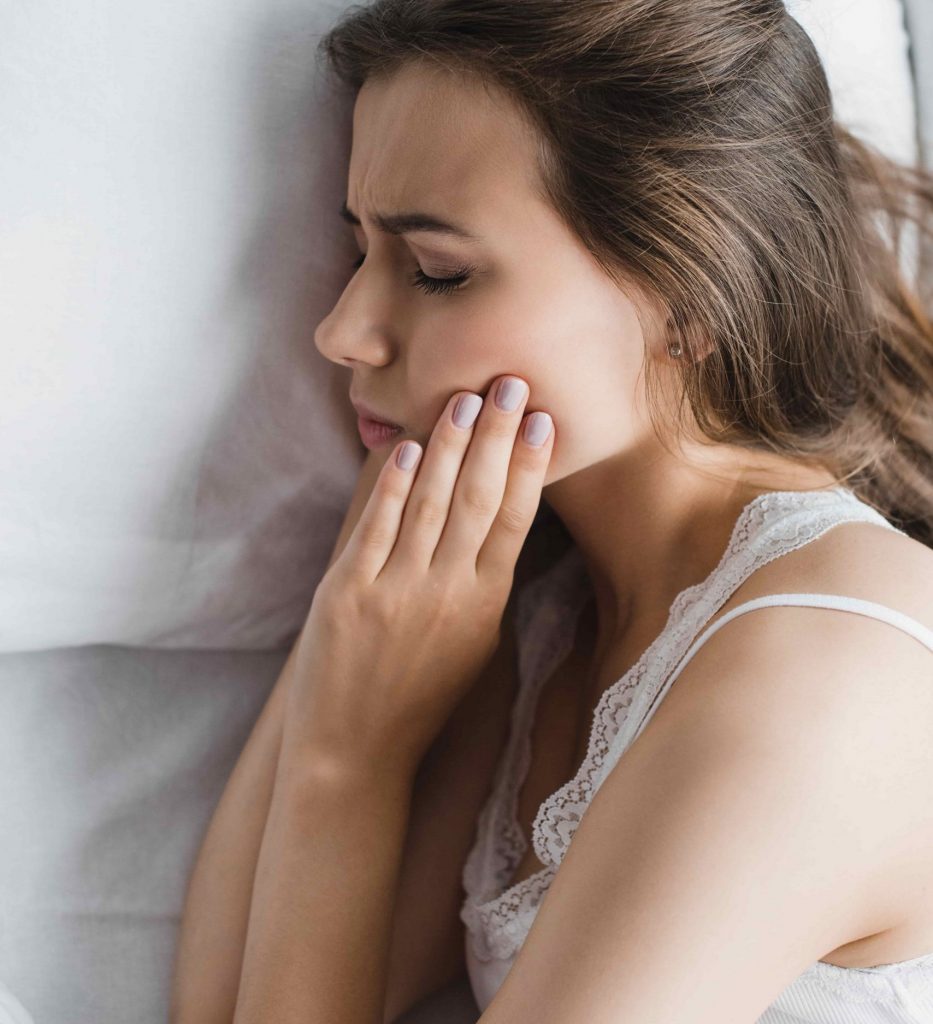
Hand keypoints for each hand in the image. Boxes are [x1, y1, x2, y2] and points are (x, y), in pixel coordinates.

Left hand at [283, 375, 554, 780]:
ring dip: (446, 446)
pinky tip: (403, 447)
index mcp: (484, 606)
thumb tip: (500, 526)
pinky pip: (376, 527)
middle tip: (508, 383)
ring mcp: (396, 592)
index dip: (527, 466)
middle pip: (477, 499)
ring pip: (429, 503)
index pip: (513, 520)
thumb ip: (487, 586)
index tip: (541, 421)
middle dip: (494, 436)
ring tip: (462, 399)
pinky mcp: (348, 593)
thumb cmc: (419, 698)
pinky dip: (390, 485)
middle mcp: (447, 593)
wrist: (356, 749)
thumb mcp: (472, 647)